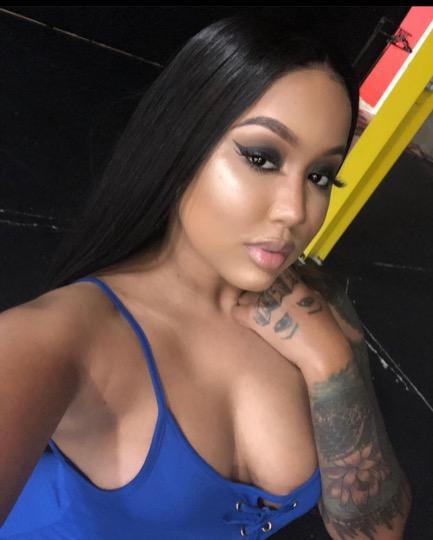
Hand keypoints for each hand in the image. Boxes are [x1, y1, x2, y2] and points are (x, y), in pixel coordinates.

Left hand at [231, 266, 351, 371]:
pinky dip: (240, 317)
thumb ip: (301, 289)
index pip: (271, 273)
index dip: (270, 283)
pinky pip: (236, 311)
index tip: (271, 293)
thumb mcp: (317, 300)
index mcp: (293, 281)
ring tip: (257, 318)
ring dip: (248, 305)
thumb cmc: (325, 330)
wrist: (321, 352)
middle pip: (256, 284)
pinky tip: (249, 325)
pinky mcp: (254, 317)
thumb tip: (294, 286)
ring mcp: (263, 300)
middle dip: (258, 295)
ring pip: (244, 296)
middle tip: (263, 307)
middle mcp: (275, 287)